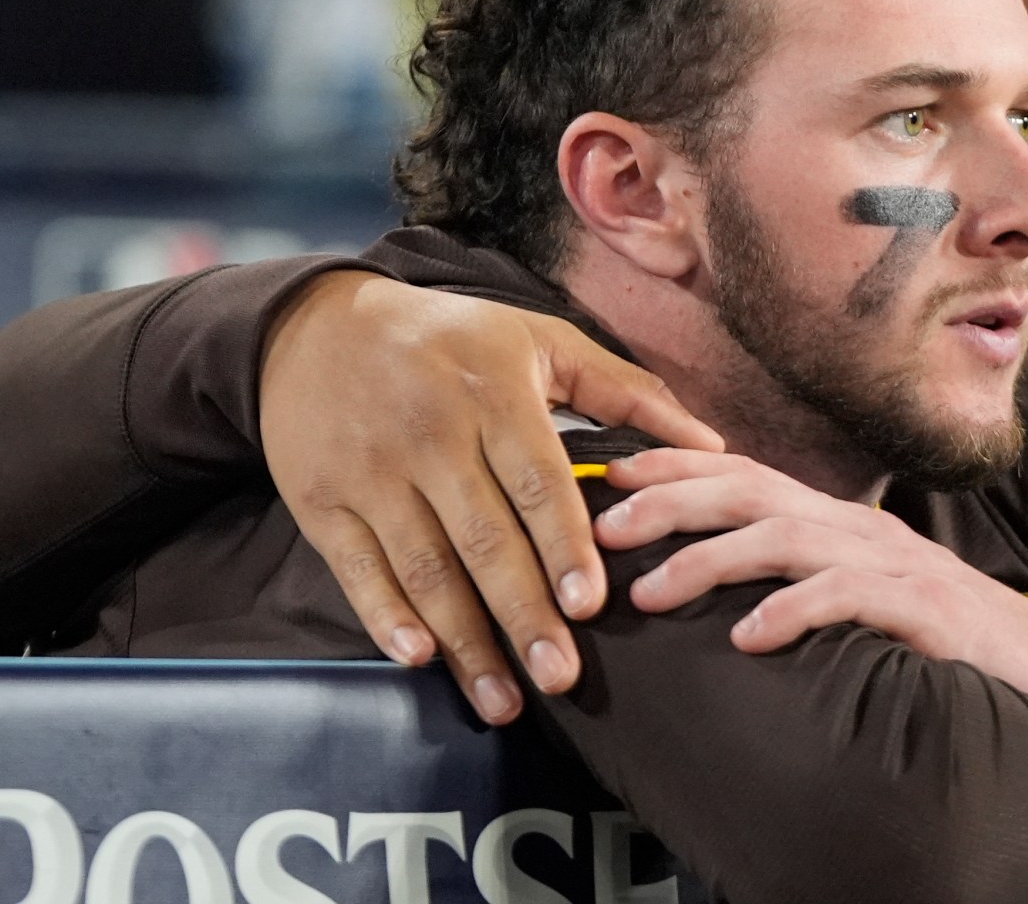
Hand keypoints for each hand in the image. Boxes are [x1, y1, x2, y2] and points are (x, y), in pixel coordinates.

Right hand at [260, 270, 723, 722]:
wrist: (314, 326)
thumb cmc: (452, 338)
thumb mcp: (540, 340)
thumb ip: (628, 392)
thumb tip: (713, 443)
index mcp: (493, 393)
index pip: (536, 482)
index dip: (564, 547)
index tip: (591, 606)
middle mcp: (430, 434)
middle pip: (484, 540)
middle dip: (524, 615)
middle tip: (562, 678)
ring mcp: (372, 472)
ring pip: (425, 569)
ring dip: (465, 641)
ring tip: (504, 701)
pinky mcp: (322, 502)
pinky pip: (358, 570)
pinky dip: (387, 619)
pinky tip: (421, 659)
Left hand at [598, 450, 1027, 744]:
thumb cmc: (949, 638)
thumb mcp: (869, 597)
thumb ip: (809, 580)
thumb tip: (724, 590)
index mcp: (845, 524)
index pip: (752, 477)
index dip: (680, 468)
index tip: (611, 471)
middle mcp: (865, 532)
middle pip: (757, 492)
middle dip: (676, 500)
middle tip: (606, 524)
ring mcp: (898, 566)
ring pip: (791, 539)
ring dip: (713, 560)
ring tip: (653, 590)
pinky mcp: (927, 609)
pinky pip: (851, 599)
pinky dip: (795, 612)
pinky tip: (750, 637)